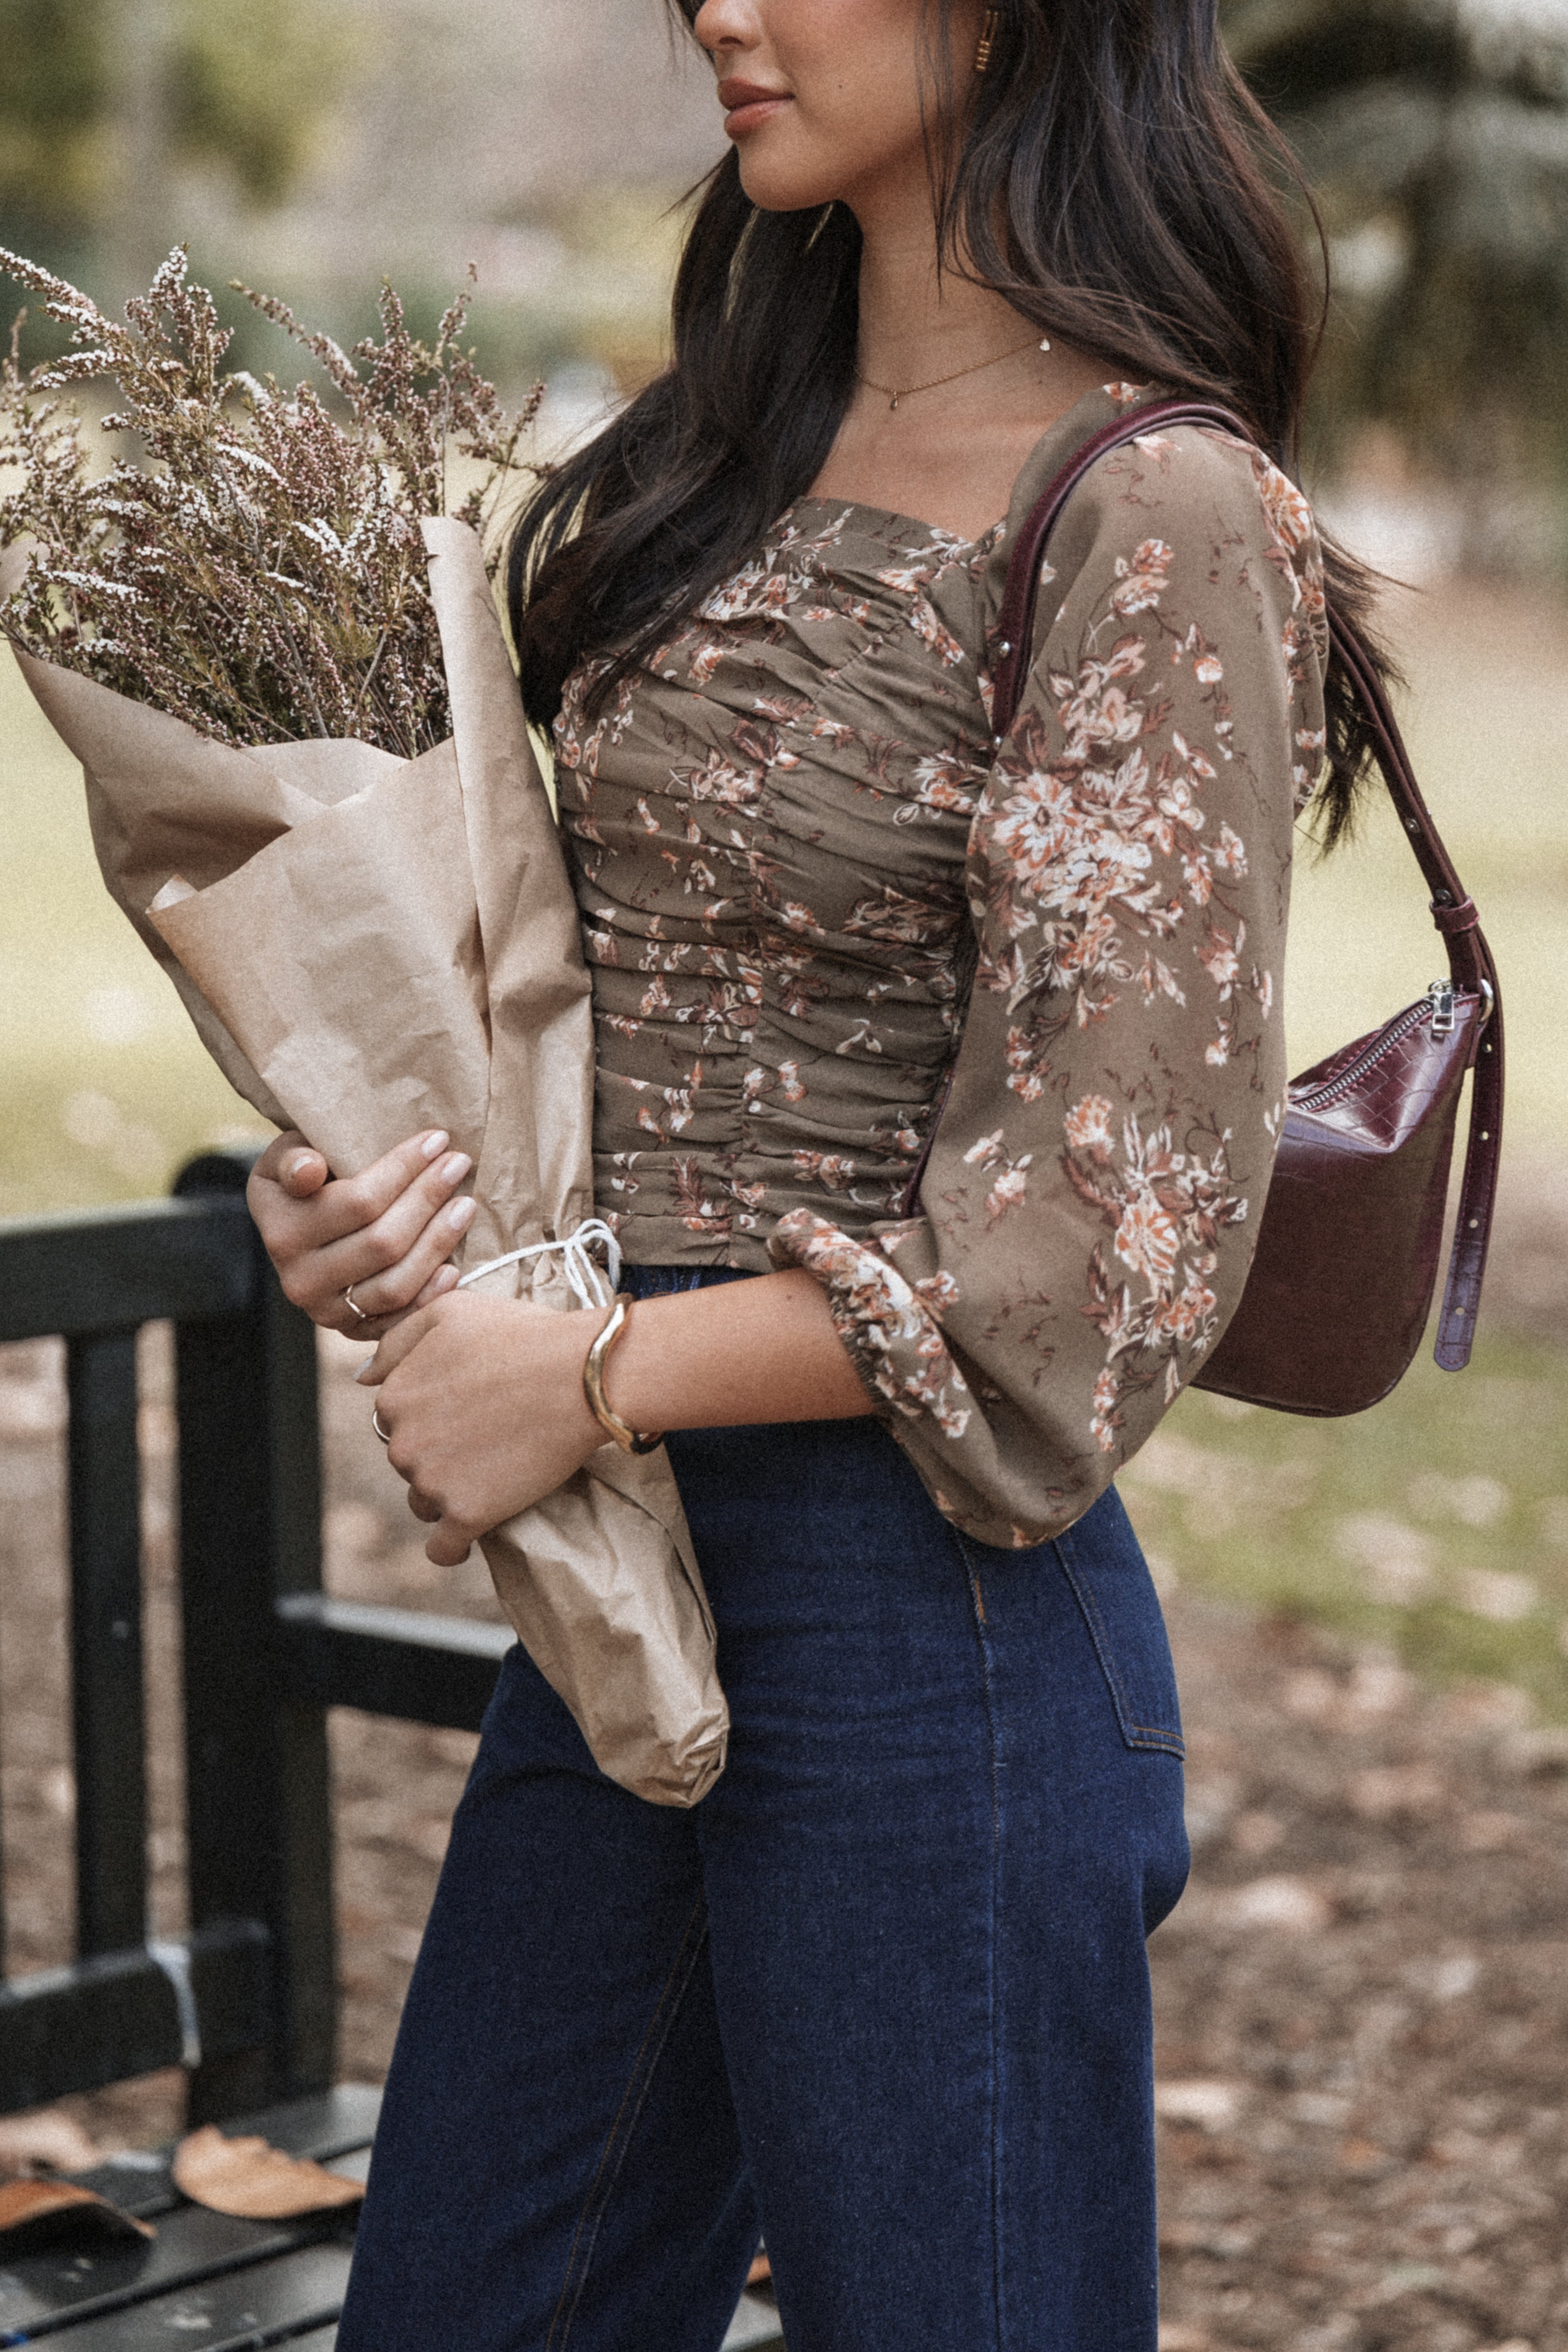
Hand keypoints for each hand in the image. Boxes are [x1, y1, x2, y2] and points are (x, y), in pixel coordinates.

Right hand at [246, 1128, 478, 1338]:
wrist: (297, 1233)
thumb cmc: (304, 1181)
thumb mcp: (285, 1158)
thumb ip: (293, 1159)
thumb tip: (310, 1170)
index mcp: (282, 1231)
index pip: (358, 1201)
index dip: (403, 1169)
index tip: (437, 1140)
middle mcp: (300, 1279)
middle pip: (383, 1242)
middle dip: (428, 1199)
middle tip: (459, 1164)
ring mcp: (327, 1311)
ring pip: (396, 1284)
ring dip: (438, 1242)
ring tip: (466, 1206)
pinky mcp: (353, 1331)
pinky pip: (400, 1322)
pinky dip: (431, 1296)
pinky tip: (455, 1267)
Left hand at [357, 1291, 607, 1564]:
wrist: (582, 1377)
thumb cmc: (523, 1336)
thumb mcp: (450, 1312)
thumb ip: (397, 1341)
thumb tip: (362, 1377)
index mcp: (394, 1396)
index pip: (396, 1418)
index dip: (430, 1413)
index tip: (463, 1410)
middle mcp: (402, 1443)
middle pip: (409, 1460)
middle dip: (438, 1452)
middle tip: (485, 1437)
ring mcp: (433, 1482)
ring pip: (425, 1501)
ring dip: (447, 1494)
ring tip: (489, 1475)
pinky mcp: (467, 1515)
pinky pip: (444, 1548)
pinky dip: (451, 1547)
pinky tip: (465, 1540)